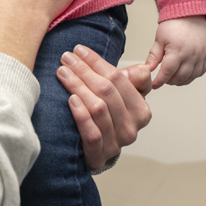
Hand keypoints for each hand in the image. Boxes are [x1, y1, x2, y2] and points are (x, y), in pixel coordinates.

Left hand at [58, 44, 154, 170]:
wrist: (97, 152)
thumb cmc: (108, 119)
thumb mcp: (122, 97)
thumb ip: (131, 81)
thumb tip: (142, 69)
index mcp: (141, 111)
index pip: (120, 79)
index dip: (98, 62)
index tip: (79, 50)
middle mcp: (132, 127)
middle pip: (107, 92)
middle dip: (84, 70)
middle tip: (66, 58)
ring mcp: (116, 143)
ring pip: (98, 109)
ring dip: (78, 87)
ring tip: (63, 73)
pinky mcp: (99, 155)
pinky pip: (91, 132)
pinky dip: (81, 114)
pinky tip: (71, 100)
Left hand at [145, 16, 205, 87]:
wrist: (188, 13)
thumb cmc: (173, 24)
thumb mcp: (159, 40)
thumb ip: (154, 57)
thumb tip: (147, 70)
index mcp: (177, 51)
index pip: (167, 73)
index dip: (159, 81)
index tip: (154, 85)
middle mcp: (191, 55)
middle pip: (180, 77)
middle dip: (169, 81)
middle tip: (163, 79)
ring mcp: (201, 55)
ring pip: (192, 76)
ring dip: (181, 80)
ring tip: (173, 78)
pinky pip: (202, 71)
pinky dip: (194, 75)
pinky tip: (186, 73)